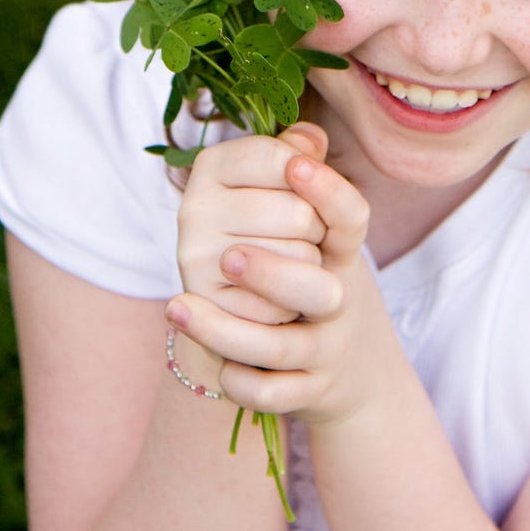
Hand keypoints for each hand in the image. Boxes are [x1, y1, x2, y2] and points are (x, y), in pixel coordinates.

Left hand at [169, 130, 400, 427]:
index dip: (329, 191)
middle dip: (273, 272)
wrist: (347, 369)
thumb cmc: (313, 276)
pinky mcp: (307, 392)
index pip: (351, 217)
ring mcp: (325, 349)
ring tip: (178, 307)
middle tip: (227, 256)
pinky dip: (243, 384)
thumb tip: (300, 135)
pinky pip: (273, 396)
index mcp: (340, 252)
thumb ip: (300, 176)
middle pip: (319, 289)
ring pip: (280, 347)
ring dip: (229, 330)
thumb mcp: (319, 231)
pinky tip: (214, 366)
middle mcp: (339, 300)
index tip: (296, 165)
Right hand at [176, 122, 328, 322]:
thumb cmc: (292, 229)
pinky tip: (278, 295)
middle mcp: (194, 206)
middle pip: (298, 213)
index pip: (288, 160)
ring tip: (287, 262)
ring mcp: (197, 257)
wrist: (268, 297)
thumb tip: (307, 149)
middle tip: (296, 235)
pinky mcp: (211, 306)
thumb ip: (314, 160)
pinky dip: (297, 301)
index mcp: (215, 163)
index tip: (300, 190)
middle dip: (316, 228)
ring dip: (311, 264)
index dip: (314, 180)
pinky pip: (287, 303)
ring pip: (299, 257)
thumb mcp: (310, 187)